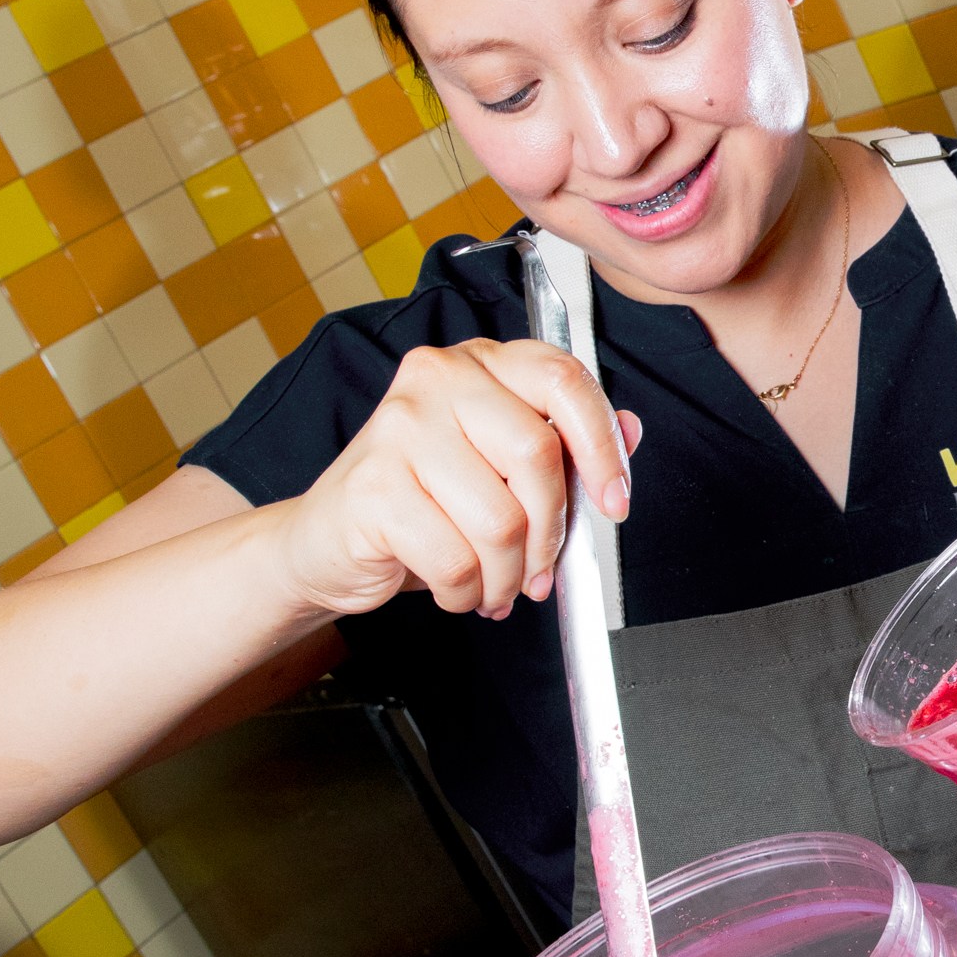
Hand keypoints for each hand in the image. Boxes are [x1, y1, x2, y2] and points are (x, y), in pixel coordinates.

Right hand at [273, 340, 640, 620]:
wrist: (326, 542)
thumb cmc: (422, 503)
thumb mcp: (501, 470)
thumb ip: (565, 447)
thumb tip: (629, 430)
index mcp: (482, 365)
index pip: (564, 379)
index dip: (602, 446)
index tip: (615, 501)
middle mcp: (438, 381)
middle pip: (538, 456)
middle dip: (551, 532)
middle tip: (541, 569)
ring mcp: (400, 429)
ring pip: (500, 519)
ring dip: (508, 575)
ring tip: (495, 585)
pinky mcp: (373, 488)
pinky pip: (456, 559)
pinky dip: (468, 592)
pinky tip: (458, 588)